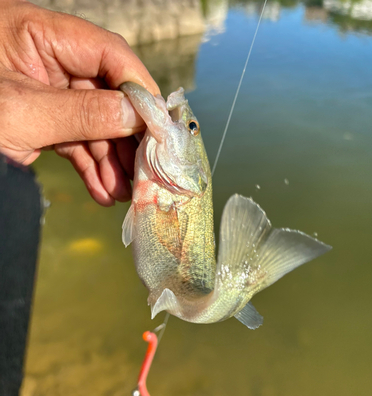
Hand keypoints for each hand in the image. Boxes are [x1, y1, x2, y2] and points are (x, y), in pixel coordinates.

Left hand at [0, 0, 158, 204]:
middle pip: (106, 92)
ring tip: (125, 193)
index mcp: (36, 34)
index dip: (138, 87)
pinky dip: (90, 167)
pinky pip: (75, 142)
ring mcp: (46, 93)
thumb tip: (136, 114)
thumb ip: (82, 112)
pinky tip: (103, 192)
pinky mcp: (41, 122)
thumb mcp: (20, 113)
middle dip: (126, 136)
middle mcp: (46, 60)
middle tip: (146, 169)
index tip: (159, 125)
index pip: (106, 52)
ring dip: (111, 161)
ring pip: (94, 123)